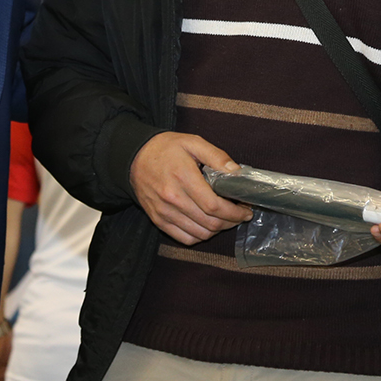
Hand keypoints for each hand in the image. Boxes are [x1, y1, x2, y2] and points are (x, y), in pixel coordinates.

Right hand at [129, 132, 251, 243]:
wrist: (134, 158)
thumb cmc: (166, 149)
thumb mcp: (193, 142)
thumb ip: (216, 156)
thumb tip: (236, 173)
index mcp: (183, 178)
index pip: (214, 206)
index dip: (234, 212)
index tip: (246, 210)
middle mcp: (172, 199)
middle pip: (210, 223)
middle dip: (231, 222)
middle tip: (240, 215)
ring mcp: (164, 212)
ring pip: (200, 233)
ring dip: (218, 230)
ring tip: (226, 219)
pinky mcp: (158, 220)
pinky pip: (185, 238)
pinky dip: (201, 236)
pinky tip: (208, 225)